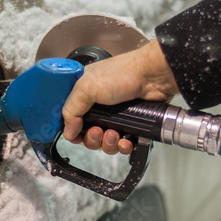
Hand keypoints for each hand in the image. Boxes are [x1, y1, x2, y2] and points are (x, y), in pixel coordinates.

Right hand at [62, 39, 178, 154]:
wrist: (153, 76)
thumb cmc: (122, 73)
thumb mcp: (87, 87)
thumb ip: (71, 110)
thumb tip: (67, 132)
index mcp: (84, 96)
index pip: (71, 120)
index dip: (73, 131)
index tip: (77, 134)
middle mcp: (98, 107)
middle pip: (87, 135)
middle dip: (92, 139)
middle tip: (99, 131)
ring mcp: (115, 117)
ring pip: (105, 143)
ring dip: (108, 144)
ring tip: (114, 134)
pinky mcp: (130, 125)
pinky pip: (122, 145)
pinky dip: (122, 146)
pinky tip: (126, 141)